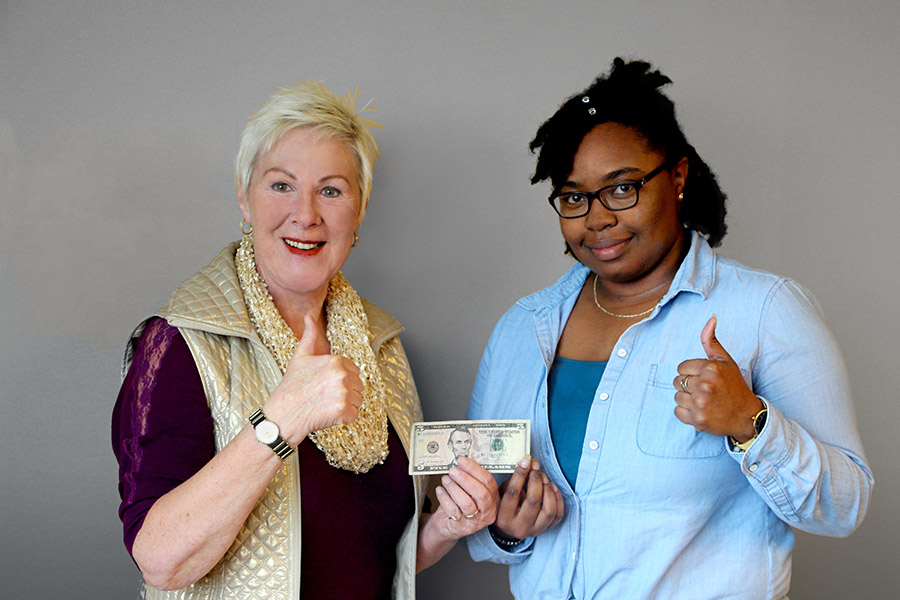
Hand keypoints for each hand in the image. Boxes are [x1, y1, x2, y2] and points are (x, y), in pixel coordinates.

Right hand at [264, 314, 363, 445]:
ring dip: (345, 404)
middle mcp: (342, 376)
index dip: (340, 378)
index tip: (325, 383)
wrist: (284, 413)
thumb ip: (310, 335)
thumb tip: (309, 315)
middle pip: (357, 384)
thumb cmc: (292, 385)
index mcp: (336, 361)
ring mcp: (344, 394)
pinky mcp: (344, 412)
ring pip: (357, 399)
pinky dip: (344, 417)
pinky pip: (354, 414)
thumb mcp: (301, 356)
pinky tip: (328, 414)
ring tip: (325, 404)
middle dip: (345, 391)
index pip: (353, 370)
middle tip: (324, 395)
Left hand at [432, 456, 498, 538]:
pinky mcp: (463, 528)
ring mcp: (476, 521)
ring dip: (454, 488)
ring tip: (445, 480)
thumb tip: (461, 462)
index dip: (475, 469)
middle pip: (481, 493)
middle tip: (453, 471)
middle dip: (465, 479)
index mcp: (493, 498)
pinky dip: (445, 498)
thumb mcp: (469, 491)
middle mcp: (488, 511)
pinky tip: (440, 490)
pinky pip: (453, 511)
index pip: (488, 481)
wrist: (448, 525)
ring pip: (467, 503)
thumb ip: (469, 478)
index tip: (462, 461)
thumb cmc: (459, 504)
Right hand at [493, 455, 564, 540]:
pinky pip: (558, 514)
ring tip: (544, 477)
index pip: (513, 494)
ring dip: (548, 489)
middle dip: (536, 479)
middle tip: (536, 466)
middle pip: (533, 501)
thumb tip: (526, 466)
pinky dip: (557, 498)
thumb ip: (510, 484)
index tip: (526, 460)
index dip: (520, 475)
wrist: (510, 530)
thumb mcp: (500, 497)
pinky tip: (552, 487)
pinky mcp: (546, 530)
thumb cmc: (503, 509)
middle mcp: (520, 527)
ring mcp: (535, 530)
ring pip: (549, 510)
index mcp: (504, 518)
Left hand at [674, 315, 763, 440]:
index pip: (681, 367)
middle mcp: (705, 385)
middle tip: (704, 390)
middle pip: (677, 381)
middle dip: (688, 385)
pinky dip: (686, 413)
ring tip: (703, 400)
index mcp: (711, 368)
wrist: (747, 416)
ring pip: (677, 397)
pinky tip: (701, 410)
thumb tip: (711, 317)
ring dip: (687, 399)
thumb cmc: (735, 386)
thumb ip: (712, 341)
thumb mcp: (726, 361)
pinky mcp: (697, 419)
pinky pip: (678, 412)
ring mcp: (701, 403)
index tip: (703, 378)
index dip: (690, 373)